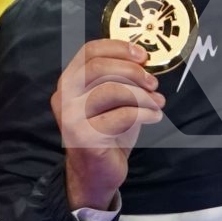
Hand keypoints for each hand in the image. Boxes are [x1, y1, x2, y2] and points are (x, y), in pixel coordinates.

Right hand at [54, 40, 163, 211]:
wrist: (96, 172)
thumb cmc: (108, 131)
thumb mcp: (114, 99)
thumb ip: (121, 78)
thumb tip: (144, 59)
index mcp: (69, 81)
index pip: (89, 51)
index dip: (118, 48)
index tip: (143, 55)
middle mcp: (64, 96)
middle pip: (98, 67)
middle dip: (132, 71)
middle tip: (153, 82)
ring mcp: (70, 116)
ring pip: (111, 90)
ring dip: (143, 95)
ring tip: (157, 103)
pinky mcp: (83, 136)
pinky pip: (121, 115)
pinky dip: (145, 113)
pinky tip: (155, 116)